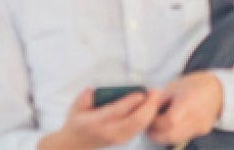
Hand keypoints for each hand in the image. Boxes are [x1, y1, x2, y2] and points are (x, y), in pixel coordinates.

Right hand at [39, 88, 165, 149]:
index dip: (130, 102)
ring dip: (152, 110)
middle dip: (149, 106)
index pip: (116, 112)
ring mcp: (119, 138)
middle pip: (135, 120)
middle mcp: (110, 132)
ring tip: (159, 96)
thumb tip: (94, 91)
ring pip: (141, 125)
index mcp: (96, 123)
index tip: (141, 93)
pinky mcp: (125, 139)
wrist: (76, 143)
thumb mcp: (75, 106)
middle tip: (156, 91)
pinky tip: (154, 105)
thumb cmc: (76, 121)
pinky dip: (150, 116)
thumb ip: (85, 97)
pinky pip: (141, 128)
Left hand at [147, 72, 223, 144]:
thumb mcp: (172, 87)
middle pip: (171, 136)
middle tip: (148, 127)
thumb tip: (143, 106)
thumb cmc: (192, 85)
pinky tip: (168, 127)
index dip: (154, 123)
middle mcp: (196, 118)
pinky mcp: (203, 132)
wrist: (217, 89)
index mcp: (188, 103)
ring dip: (163, 137)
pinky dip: (173, 135)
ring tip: (157, 127)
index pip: (167, 122)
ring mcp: (201, 127)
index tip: (147, 119)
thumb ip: (158, 99)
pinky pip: (184, 137)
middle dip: (156, 134)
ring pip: (177, 139)